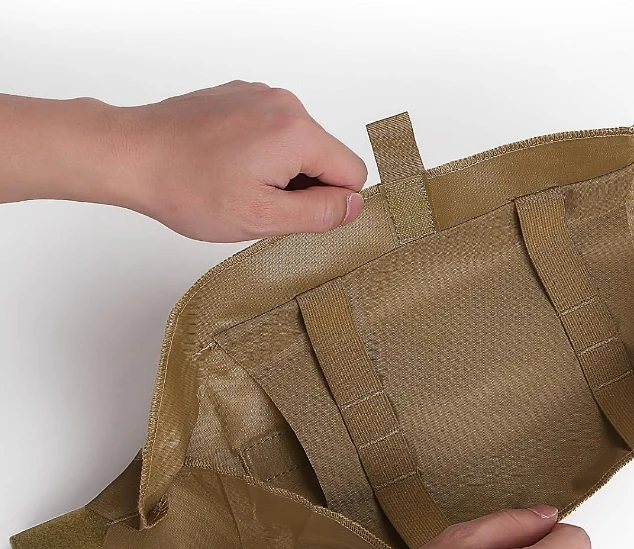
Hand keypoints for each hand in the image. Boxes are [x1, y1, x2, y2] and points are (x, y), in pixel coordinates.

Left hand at [0, 83, 366, 241]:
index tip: (287, 211)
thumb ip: (319, 214)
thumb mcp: (262, 218)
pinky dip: (259, 154)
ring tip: (236, 183)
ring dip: (279, 173)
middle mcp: (285, 105)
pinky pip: (273, 133)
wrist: (130, 155)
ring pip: (299, 148)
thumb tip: (354, 206)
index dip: (327, 204)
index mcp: (297, 132)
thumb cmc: (186, 187)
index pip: (353, 175)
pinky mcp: (240, 97)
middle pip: (326, 158)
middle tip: (256, 201)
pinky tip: (226, 166)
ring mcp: (261, 96)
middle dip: (301, 187)